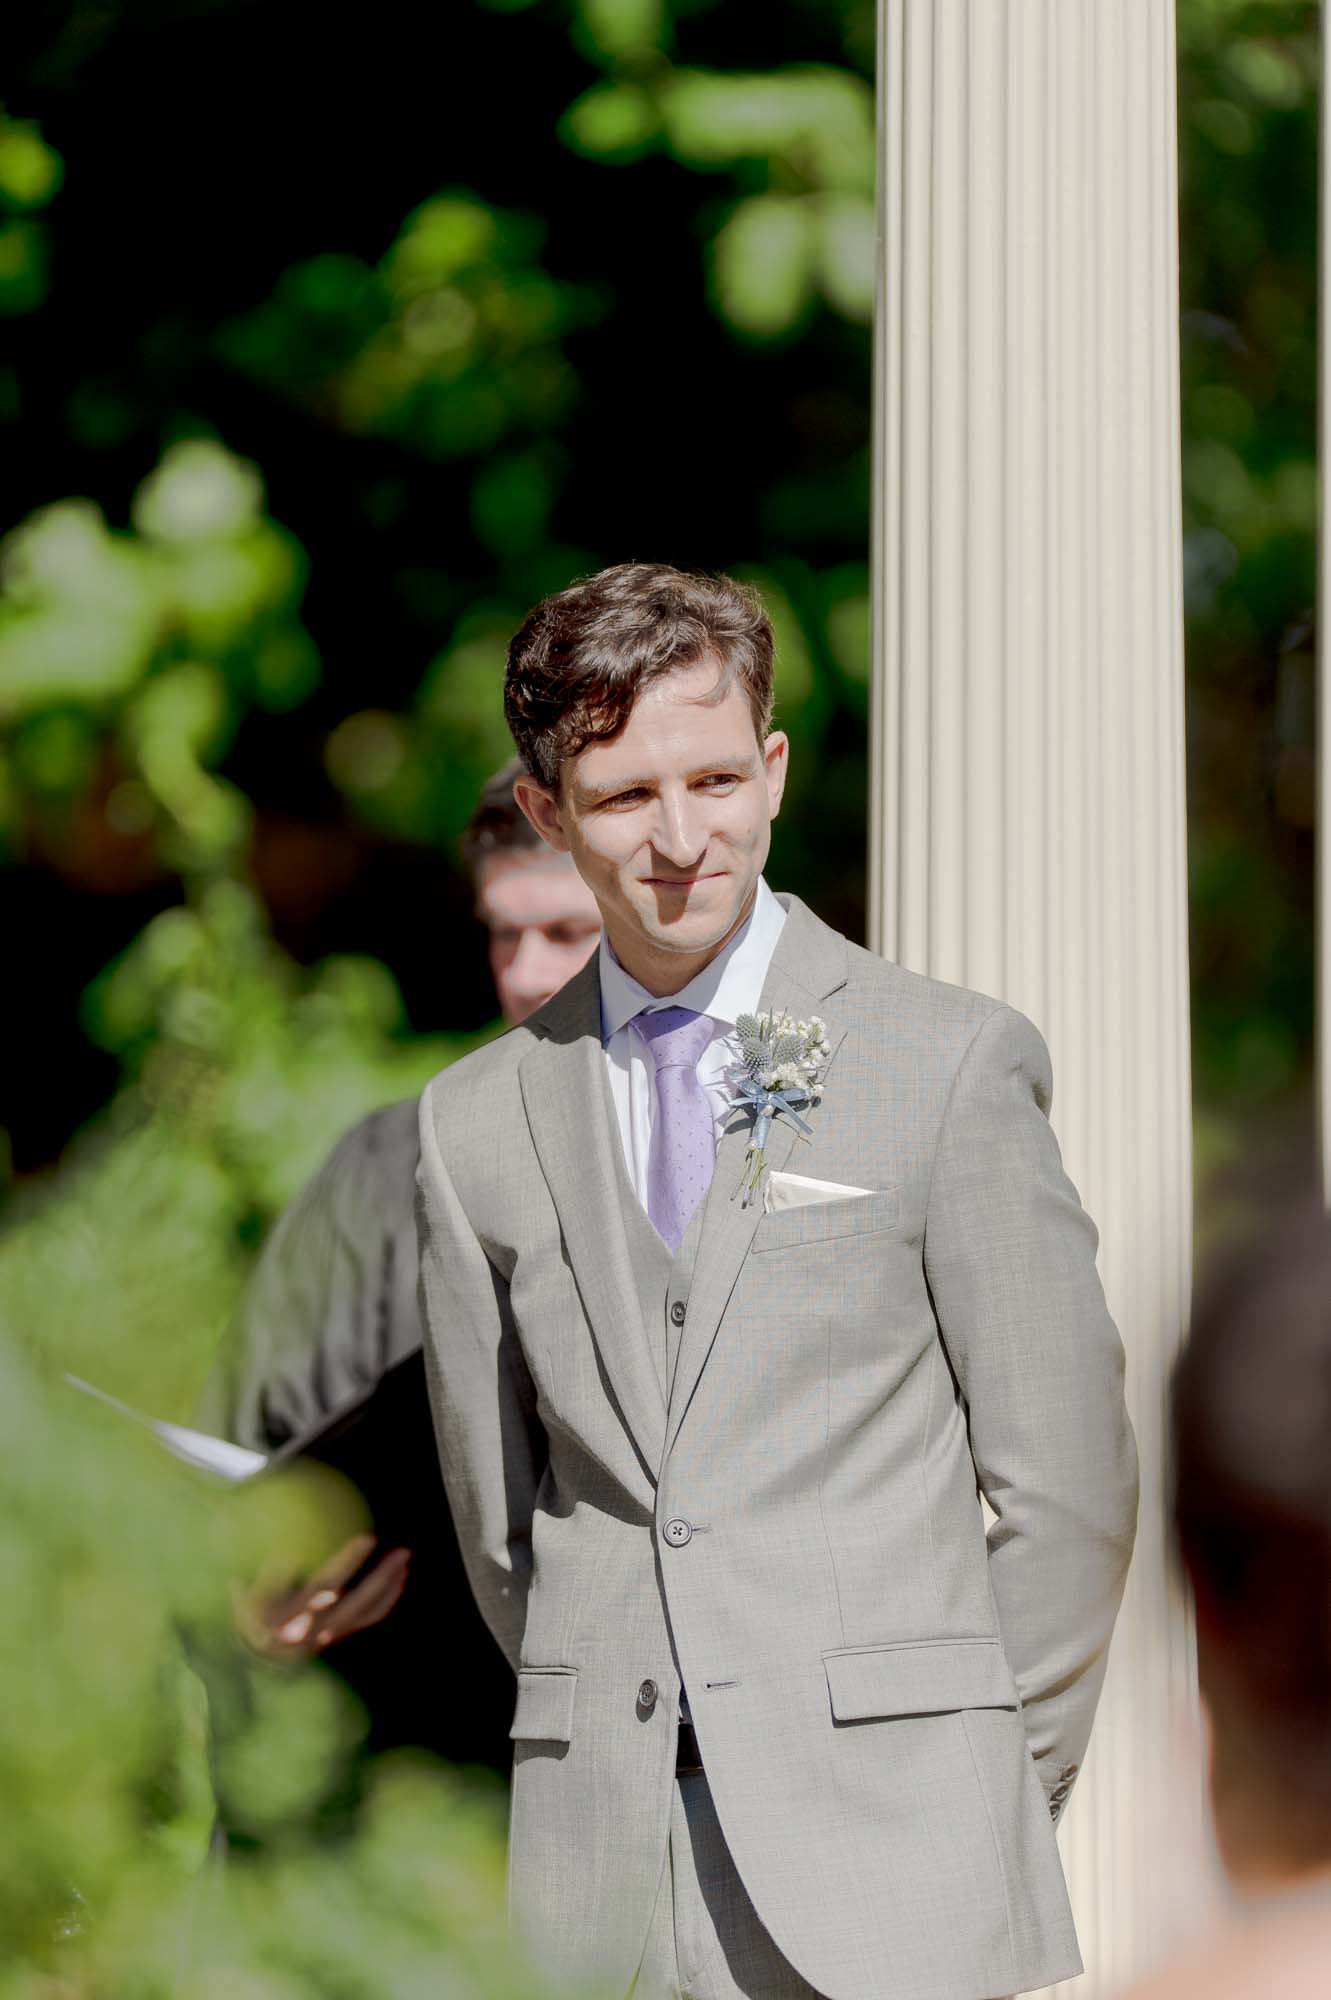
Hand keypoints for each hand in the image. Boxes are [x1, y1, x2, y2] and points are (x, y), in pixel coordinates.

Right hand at [236, 1533, 410, 1660]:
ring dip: (384, 1580)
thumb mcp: (245, 1595)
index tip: (289, 1552)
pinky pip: (370, 1616)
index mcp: (275, 1616)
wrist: (266, 1654)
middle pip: (327, 1592)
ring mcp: (325, 1633)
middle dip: (347, 1565)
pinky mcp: (340, 1634)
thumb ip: (259, 1572)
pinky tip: (402, 1574)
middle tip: (366, 1537)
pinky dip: (389, 1596)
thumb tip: (268, 1536)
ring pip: (360, 1606)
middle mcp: (302, 1626)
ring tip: (403, 1554)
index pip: (271, 1593)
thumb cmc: (254, 1611)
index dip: (281, 1574)